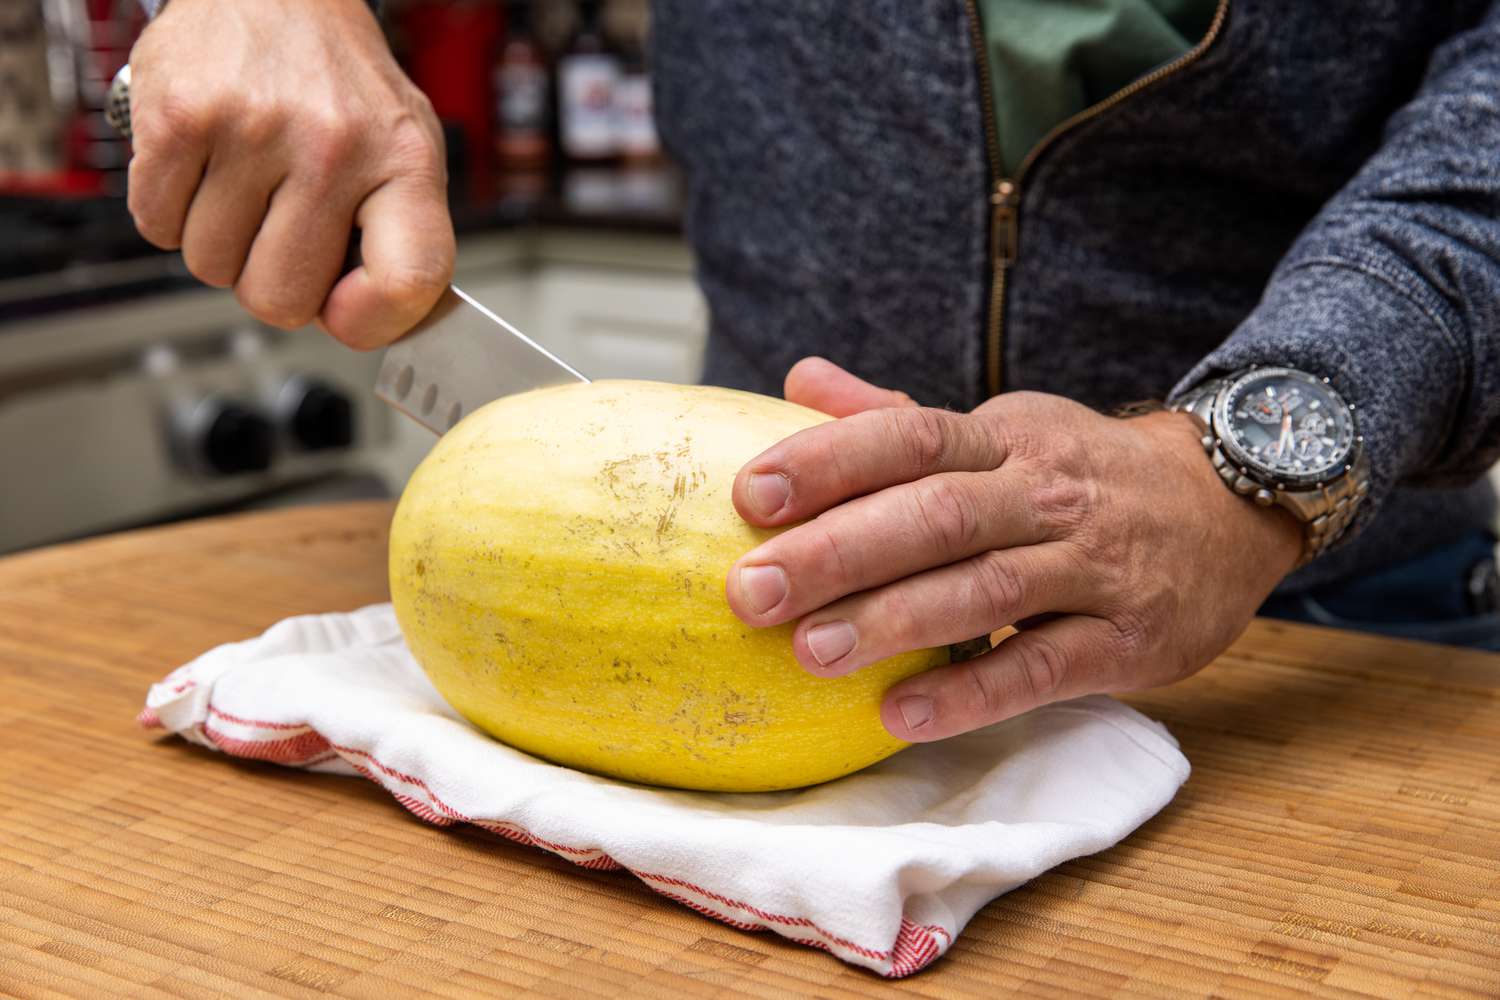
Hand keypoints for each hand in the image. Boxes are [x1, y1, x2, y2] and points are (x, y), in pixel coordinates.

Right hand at [127, 0, 453, 347]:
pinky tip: (205, 170)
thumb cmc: (342, 90)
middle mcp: (333, 144)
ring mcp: (253, 128)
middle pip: (282, 298)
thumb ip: (401, 243)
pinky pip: (157, 226)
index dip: (371, 322)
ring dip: (221, 245)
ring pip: (211, 268)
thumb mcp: (404, 154)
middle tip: (282, 235)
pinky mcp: (179, 117)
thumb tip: (376, 328)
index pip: (409, 280)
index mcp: (406, 161)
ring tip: (247, 186)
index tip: (346, 312)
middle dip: (274, 285)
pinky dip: (172, 214)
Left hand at [726, 358, 1301, 741]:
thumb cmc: (1080, 474)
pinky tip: (903, 714)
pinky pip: (1044, 667)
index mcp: (1004, 438)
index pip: (909, 437)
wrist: (1230, 502)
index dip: (829, 461)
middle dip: (838, 552)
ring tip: (810, 653)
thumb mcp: (1002, 430)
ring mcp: (1093, 565)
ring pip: (985, 588)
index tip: (750, 495)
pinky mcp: (1129, 639)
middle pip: (936, 513)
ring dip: (893, 621)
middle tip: (751, 592)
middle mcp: (1045, 493)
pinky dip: (973, 692)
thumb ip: (897, 417)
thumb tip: (797, 379)